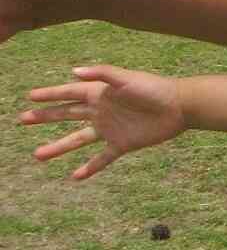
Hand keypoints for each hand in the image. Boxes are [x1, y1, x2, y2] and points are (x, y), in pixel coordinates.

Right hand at [19, 65, 187, 179]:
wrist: (180, 107)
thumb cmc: (154, 88)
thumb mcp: (127, 78)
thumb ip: (102, 74)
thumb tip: (73, 72)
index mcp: (100, 93)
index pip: (68, 93)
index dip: (50, 94)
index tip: (30, 96)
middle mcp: (101, 111)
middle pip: (66, 115)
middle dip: (45, 117)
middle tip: (23, 120)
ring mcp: (110, 129)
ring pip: (77, 139)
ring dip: (58, 147)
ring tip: (37, 155)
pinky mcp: (122, 144)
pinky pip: (102, 158)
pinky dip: (90, 167)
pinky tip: (75, 176)